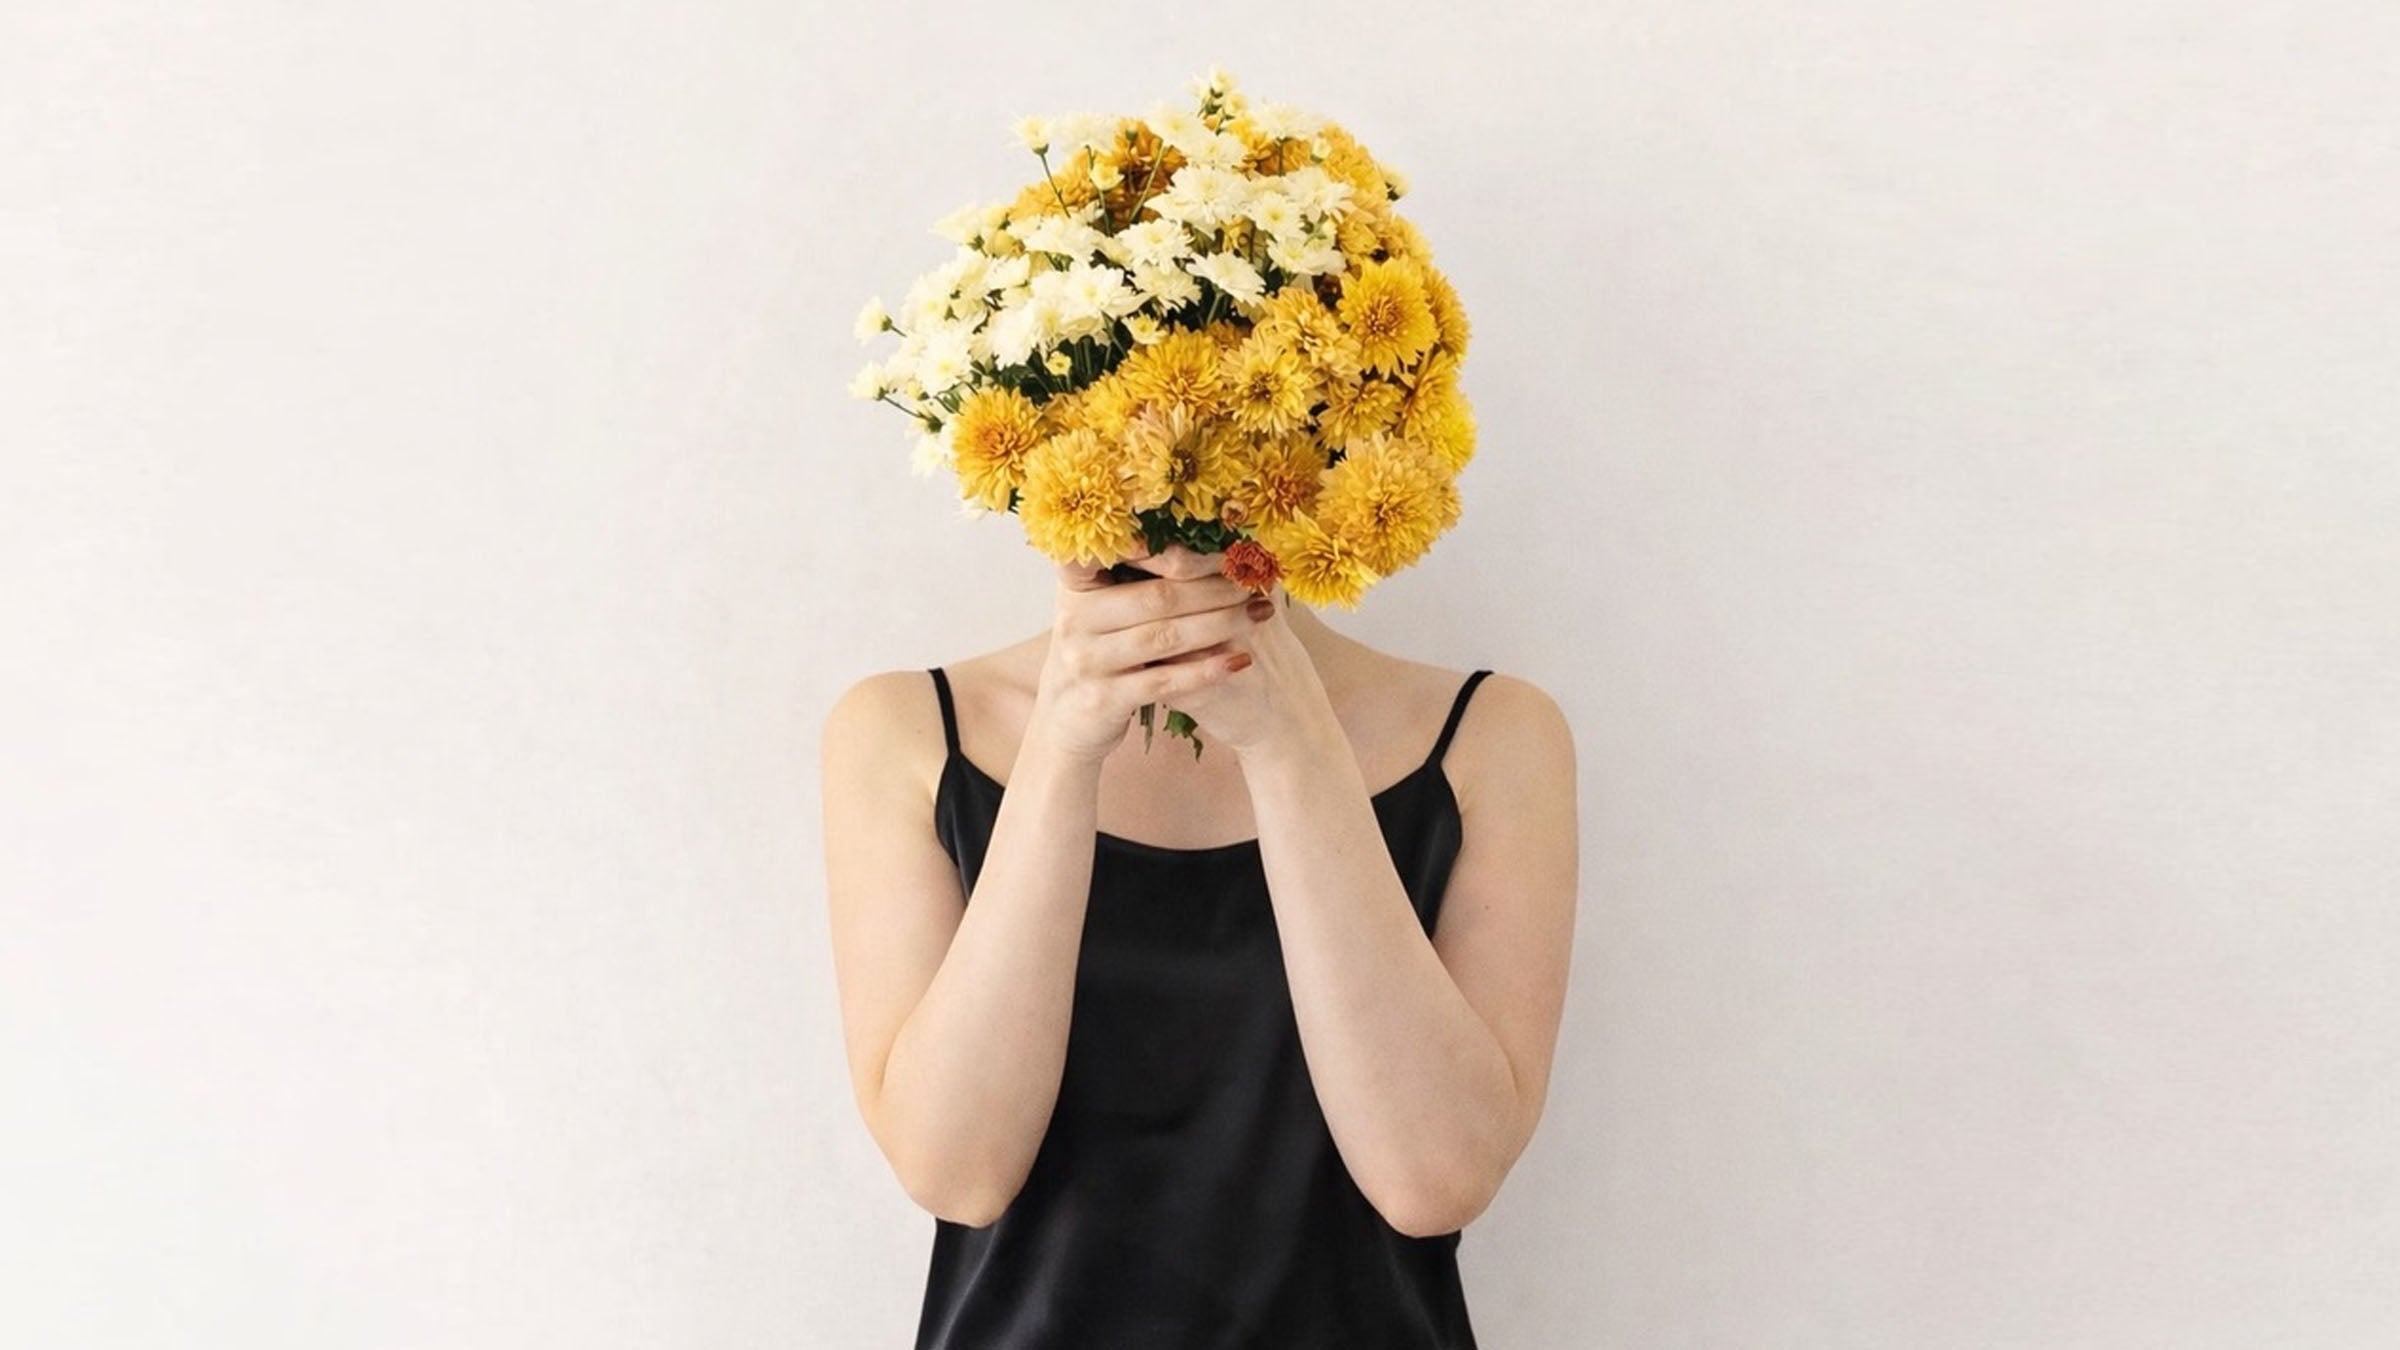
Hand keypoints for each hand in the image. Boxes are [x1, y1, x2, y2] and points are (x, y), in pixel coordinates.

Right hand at [1025, 538, 1276, 765]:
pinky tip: (1240, 659)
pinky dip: (1207, 669)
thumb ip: (1134, 575)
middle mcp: (1074, 618)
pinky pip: (1165, 681)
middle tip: (1254, 579)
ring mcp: (1085, 660)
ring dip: (1220, 623)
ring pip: (1164, 637)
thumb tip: (1203, 537)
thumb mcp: (1101, 608)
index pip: (1108, 548)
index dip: (1157, 541)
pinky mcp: (1103, 699)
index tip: (1209, 531)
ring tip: (1259, 613)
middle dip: (1214, 586)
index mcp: (1075, 585)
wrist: (1067, 720)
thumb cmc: (1098, 652)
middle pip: (1156, 596)